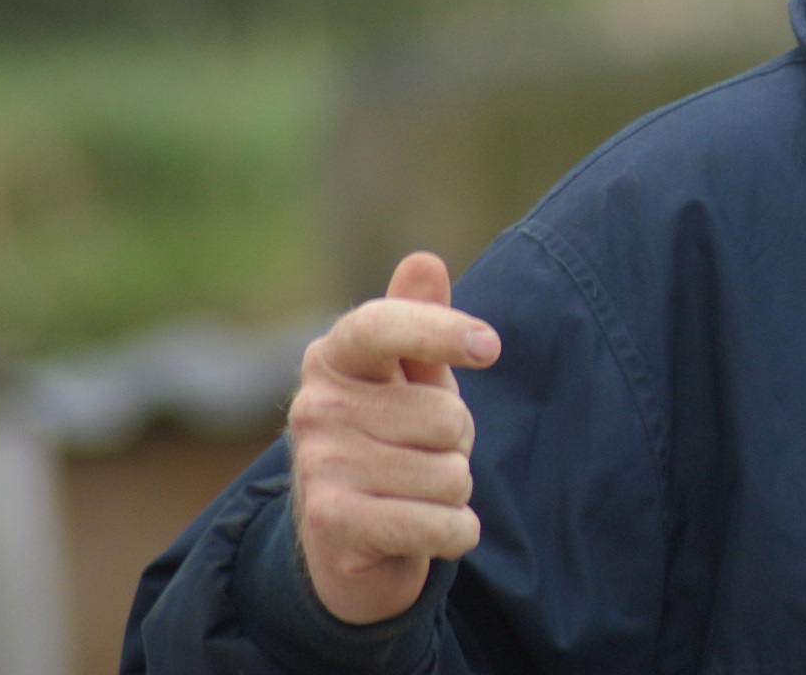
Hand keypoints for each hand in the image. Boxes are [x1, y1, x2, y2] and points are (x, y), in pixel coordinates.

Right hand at [288, 251, 500, 624]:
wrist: (348, 544)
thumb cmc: (393, 440)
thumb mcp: (412, 377)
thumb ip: (421, 318)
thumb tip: (425, 261)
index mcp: (334, 357)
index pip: (381, 325)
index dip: (439, 330)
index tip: (490, 346)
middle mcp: (315, 407)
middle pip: (445, 416)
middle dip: (458, 442)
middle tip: (426, 454)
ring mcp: (319, 465)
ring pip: (450, 474)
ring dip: (454, 491)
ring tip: (417, 492)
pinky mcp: (332, 524)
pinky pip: (439, 523)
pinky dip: (455, 532)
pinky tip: (431, 531)